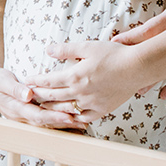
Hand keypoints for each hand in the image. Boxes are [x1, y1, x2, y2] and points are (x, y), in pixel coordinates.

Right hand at [0, 65, 86, 130]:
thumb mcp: (2, 81)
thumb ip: (15, 88)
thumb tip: (29, 95)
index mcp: (16, 109)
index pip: (38, 116)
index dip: (54, 117)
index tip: (69, 116)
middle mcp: (22, 117)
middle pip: (46, 123)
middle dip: (64, 123)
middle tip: (82, 122)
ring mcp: (25, 117)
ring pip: (48, 124)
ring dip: (64, 125)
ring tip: (83, 124)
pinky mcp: (29, 114)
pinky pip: (46, 120)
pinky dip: (59, 121)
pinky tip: (73, 121)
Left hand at [26, 40, 149, 120]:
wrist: (137, 68)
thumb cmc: (114, 54)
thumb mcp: (88, 47)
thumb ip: (66, 49)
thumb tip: (48, 50)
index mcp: (74, 76)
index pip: (48, 81)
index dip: (36, 81)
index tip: (27, 81)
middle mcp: (80, 93)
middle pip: (53, 97)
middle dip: (39, 95)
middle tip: (29, 96)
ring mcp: (91, 104)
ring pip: (66, 110)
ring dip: (52, 109)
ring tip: (43, 107)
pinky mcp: (102, 110)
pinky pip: (84, 118)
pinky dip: (73, 118)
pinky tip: (68, 117)